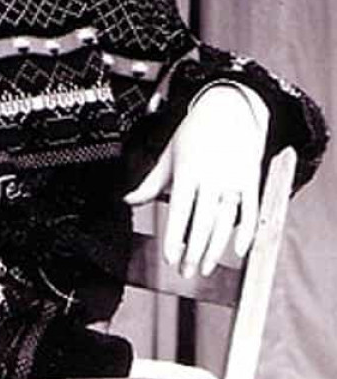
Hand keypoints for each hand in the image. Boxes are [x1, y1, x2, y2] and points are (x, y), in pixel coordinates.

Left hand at [124, 85, 267, 277]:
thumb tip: (127, 200)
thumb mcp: (169, 154)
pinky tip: (238, 250)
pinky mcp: (251, 180)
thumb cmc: (194, 132)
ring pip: (225, 221)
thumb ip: (150, 182)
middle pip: (203, 222)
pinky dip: (247, 232)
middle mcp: (211, 177)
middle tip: (186, 273)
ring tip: (204, 268)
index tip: (170, 258)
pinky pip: (251, 210)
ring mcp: (233, 179)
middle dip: (194, 251)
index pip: (180, 211)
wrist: (230, 106)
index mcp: (188, 172)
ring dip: (216, 248)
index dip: (175, 237)